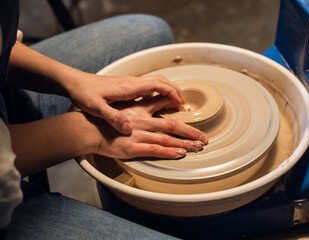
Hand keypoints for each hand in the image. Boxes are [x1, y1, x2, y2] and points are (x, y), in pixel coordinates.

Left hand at [67, 72, 184, 134]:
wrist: (73, 82)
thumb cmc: (84, 93)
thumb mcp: (97, 108)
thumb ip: (114, 118)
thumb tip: (129, 129)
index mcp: (129, 87)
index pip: (159, 85)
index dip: (173, 94)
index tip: (181, 105)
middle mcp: (132, 83)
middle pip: (162, 81)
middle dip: (175, 91)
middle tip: (183, 105)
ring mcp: (130, 83)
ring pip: (156, 82)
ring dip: (168, 91)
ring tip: (174, 104)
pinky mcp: (126, 87)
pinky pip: (148, 87)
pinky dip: (159, 92)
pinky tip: (157, 103)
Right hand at [88, 96, 207, 159]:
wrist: (86, 130)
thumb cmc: (102, 120)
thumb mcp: (121, 106)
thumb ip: (137, 105)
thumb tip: (151, 102)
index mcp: (140, 110)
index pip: (164, 106)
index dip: (179, 109)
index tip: (190, 112)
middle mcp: (143, 122)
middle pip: (173, 125)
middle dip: (191, 132)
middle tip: (204, 138)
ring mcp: (139, 136)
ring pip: (168, 139)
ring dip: (185, 143)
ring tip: (199, 146)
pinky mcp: (133, 149)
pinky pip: (155, 150)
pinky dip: (169, 152)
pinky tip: (180, 153)